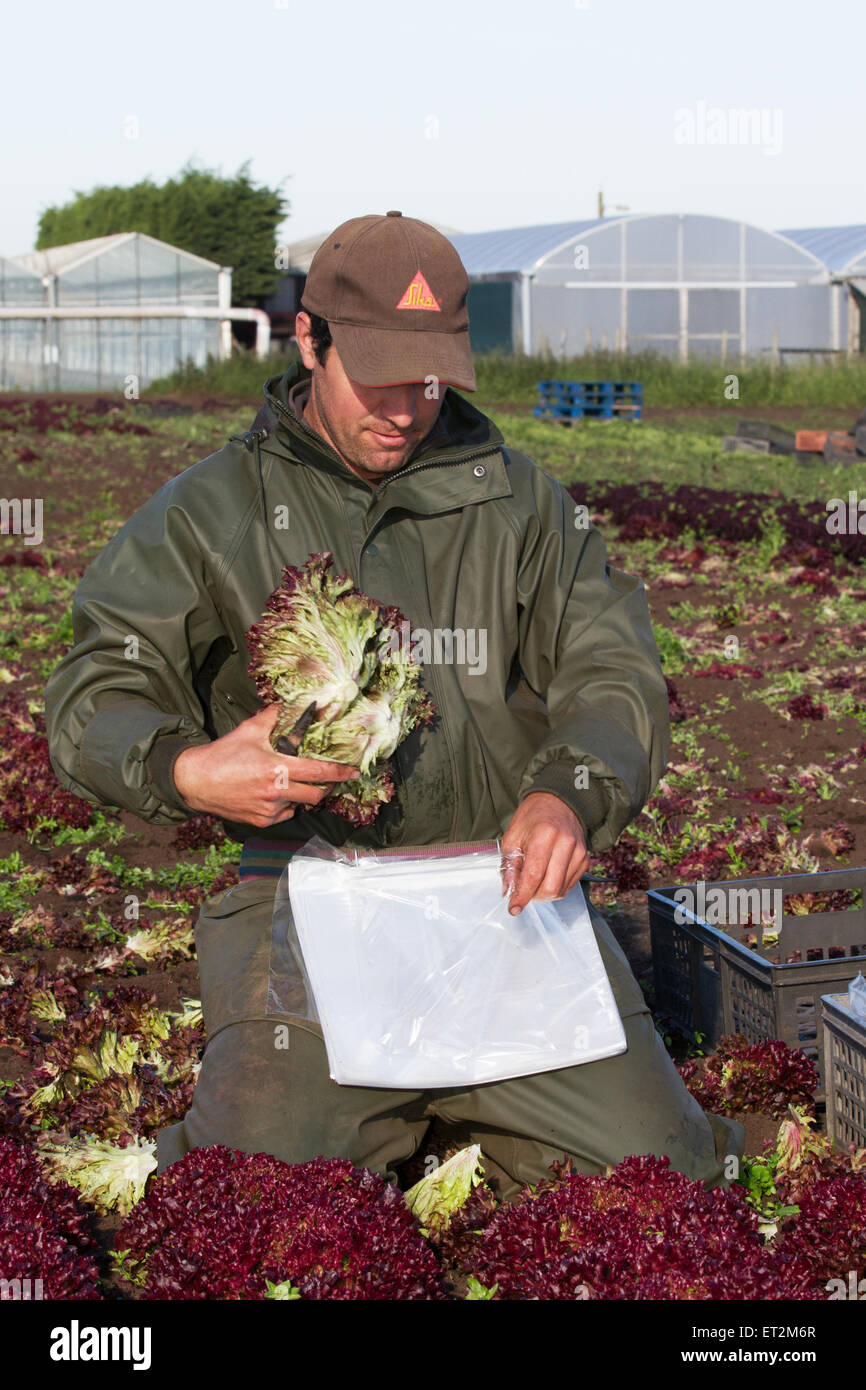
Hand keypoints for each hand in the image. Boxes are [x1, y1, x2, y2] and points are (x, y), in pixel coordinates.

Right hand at [173, 704, 359, 827]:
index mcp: (277, 768)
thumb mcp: (250, 730)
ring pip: (299, 804)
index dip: (340, 773)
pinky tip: (272, 793)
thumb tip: (291, 704)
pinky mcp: (261, 821)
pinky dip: (285, 805)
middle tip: (324, 779)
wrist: (196, 781)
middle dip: (325, 788)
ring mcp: (269, 810)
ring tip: (287, 781)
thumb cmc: (222, 754)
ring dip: (301, 795)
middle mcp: (277, 792)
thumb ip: (274, 717)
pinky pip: (284, 814)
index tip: (354, 772)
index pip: (319, 772)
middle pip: (316, 795)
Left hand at [499, 791, 588, 915]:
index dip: (522, 896)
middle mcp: (565, 844)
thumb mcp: (513, 835)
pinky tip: (547, 877)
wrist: (559, 801)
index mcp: (544, 835)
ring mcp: (578, 852)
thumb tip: (509, 891)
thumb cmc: (533, 816)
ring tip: (534, 881)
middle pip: (551, 888)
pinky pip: (569, 885)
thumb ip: (510, 864)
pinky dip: (556, 887)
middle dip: (534, 896)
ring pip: (561, 890)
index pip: (533, 875)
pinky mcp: (585, 859)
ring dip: (544, 894)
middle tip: (523, 891)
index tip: (514, 908)